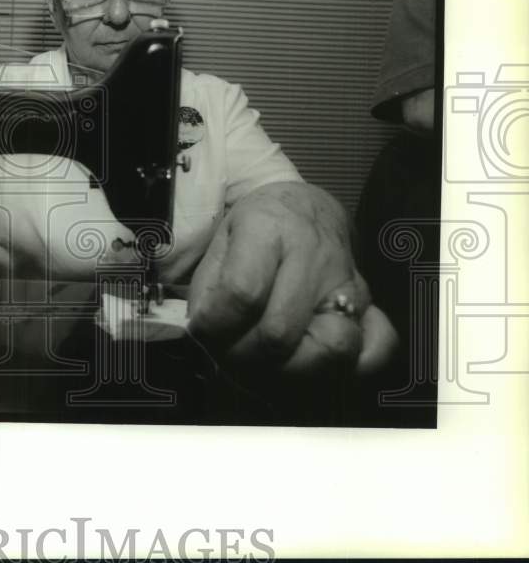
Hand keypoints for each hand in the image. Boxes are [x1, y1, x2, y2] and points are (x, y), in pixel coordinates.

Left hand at [187, 181, 396, 376]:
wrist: (304, 209)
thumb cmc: (255, 231)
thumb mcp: (220, 244)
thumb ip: (208, 289)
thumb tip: (206, 335)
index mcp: (269, 227)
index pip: (241, 293)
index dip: (214, 324)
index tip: (201, 330)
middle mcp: (316, 255)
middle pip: (280, 332)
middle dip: (243, 355)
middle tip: (226, 351)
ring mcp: (348, 283)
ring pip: (331, 349)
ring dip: (289, 370)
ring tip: (264, 360)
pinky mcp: (371, 305)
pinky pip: (378, 347)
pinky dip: (351, 367)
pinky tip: (313, 360)